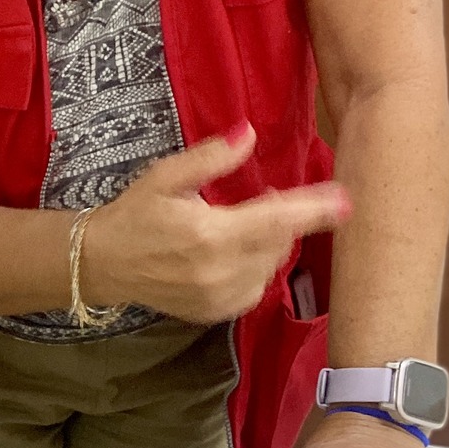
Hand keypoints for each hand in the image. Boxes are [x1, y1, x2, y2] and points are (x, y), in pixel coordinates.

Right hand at [85, 124, 350, 322]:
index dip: (314, 210)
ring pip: (270, 267)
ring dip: (268, 245)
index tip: (345, 201)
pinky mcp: (216, 314)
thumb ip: (210, 158)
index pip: (277, 219)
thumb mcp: (166, 176)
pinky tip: (231, 257)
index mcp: (210, 234)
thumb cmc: (135, 214)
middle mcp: (219, 271)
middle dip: (283, 220)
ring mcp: (219, 298)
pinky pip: (255, 289)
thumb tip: (248, 134)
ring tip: (239, 230)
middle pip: (280, 243)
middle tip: (264, 201)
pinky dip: (254, 270)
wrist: (103, 264)